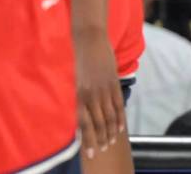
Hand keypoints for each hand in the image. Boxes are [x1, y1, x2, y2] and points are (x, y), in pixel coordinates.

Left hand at [73, 27, 123, 160]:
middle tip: (102, 150)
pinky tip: (120, 128)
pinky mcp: (112, 83)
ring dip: (110, 132)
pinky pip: (118, 105)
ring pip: (109, 118)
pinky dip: (120, 119)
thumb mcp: (70, 76)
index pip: (83, 123)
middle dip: (100, 140)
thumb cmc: (75, 56)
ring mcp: (103, 89)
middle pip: (97, 124)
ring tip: (110, 142)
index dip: (87, 140)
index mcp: (76, 93)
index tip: (89, 153)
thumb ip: (74, 94)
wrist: (88, 37)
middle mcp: (89, 94)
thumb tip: (75, 112)